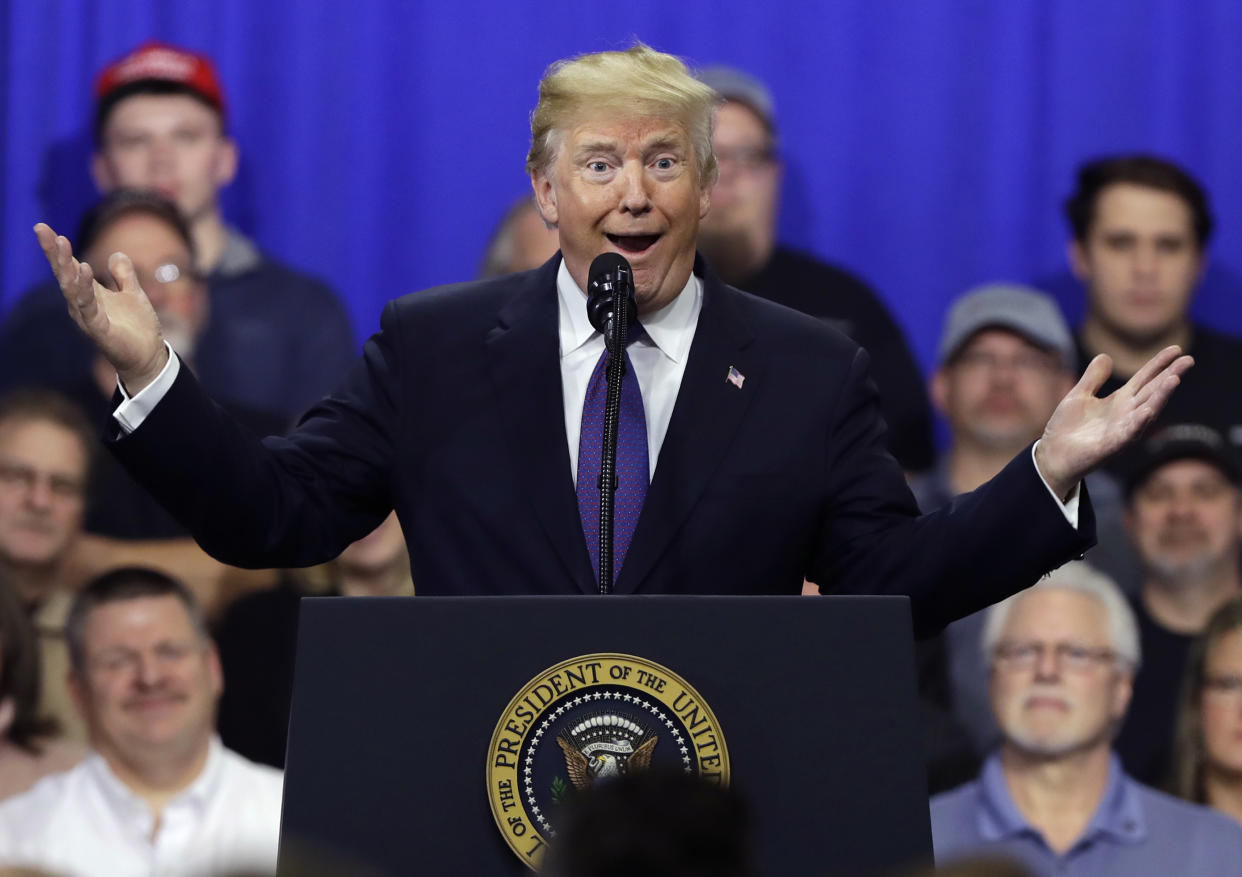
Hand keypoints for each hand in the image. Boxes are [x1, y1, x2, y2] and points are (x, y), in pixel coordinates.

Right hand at [34, 222, 168, 393]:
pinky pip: (89, 306)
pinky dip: (84, 288)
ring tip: (61, 242)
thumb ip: (124, 275)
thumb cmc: (137, 328)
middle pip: (64, 274)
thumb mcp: (133, 294)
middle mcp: (82, 305)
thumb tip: (116, 253)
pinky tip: (83, 269)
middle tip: (43, 229)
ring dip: (66, 265)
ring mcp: (89, 318)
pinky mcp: (100, 330)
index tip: (43, 227)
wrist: (148, 357)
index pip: (69, 267)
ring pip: (72, 288)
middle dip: (54, 252)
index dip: (57, 249)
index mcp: (89, 294)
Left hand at [1035, 346, 1193, 497]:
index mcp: (1120, 400)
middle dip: (1170, 375)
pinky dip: (1139, 422)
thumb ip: (1093, 378)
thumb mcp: (1079, 396)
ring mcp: (1122, 430)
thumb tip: (1105, 355)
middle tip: (1189, 359)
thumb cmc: (1067, 428)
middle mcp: (1127, 414)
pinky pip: (1129, 433)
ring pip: (1147, 411)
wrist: (1052, 455)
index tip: (1177, 349)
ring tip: (1174, 379)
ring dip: (1161, 396)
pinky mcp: (1112, 446)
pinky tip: (1149, 411)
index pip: (1145, 378)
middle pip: (1153, 391)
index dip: (1159, 363)